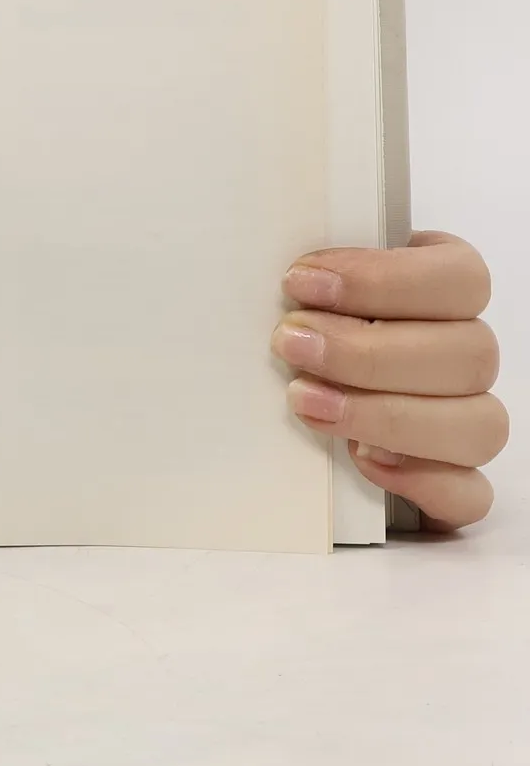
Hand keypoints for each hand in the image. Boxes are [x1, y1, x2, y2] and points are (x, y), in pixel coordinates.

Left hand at [273, 231, 506, 529]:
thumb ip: (312, 272)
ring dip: (387, 415)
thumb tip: (287, 274)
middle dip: (367, 352)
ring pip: (479, 426)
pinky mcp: (455, 479)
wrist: (293, 382)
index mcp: (443, 287)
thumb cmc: (303, 314)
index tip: (299, 281)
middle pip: (470, 354)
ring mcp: (468, 419)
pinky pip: (470, 493)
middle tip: (290, 344)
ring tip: (305, 400)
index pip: (461, 277)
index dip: (386, 280)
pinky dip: (423, 480)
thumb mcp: (306, 282)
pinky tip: (363, 460)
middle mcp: (466, 353)